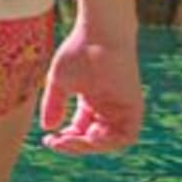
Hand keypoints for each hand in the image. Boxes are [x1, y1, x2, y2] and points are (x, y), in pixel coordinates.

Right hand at [38, 24, 141, 154]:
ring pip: (110, 142)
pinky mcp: (133, 107)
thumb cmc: (78, 51)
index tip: (48, 140)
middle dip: (75, 146)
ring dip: (91, 146)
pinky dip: (109, 142)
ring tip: (74, 140)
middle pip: (94, 140)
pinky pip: (126, 136)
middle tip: (58, 143)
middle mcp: (107, 108)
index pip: (81, 131)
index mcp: (91, 102)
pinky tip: (91, 137)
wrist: (100, 35)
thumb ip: (54, 105)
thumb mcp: (59, 82)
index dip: (65, 140)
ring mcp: (121, 109)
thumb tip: (48, 128)